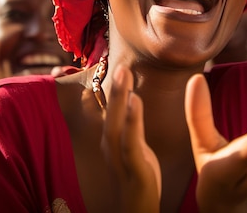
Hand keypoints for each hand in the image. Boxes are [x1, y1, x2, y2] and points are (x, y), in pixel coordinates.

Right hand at [100, 65, 160, 212]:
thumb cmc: (138, 182)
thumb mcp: (134, 152)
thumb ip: (131, 129)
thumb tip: (132, 102)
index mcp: (113, 144)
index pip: (108, 112)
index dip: (110, 91)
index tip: (115, 66)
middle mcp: (111, 150)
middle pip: (108, 114)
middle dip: (113, 88)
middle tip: (119, 64)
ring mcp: (120, 160)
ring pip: (115, 125)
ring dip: (118, 97)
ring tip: (124, 72)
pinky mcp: (134, 170)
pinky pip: (131, 143)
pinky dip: (131, 120)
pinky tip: (135, 101)